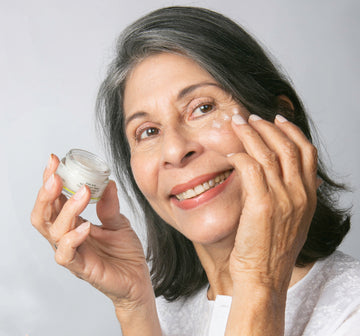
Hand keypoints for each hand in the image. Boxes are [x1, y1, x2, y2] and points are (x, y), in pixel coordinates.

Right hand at [31, 154, 152, 309]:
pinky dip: (73, 238)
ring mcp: (72, 253)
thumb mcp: (118, 222)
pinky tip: (86, 226)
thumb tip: (107, 181)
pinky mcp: (81, 268)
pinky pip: (67, 254)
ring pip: (54, 232)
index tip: (54, 161)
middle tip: (57, 176)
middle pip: (43, 216)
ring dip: (66, 209)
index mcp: (73, 224)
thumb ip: (109, 205)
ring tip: (83, 192)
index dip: (50, 181)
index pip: (54, 202)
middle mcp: (67, 238)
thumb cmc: (124, 252)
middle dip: (46, 194)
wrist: (137, 278)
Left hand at [227, 114, 317, 292]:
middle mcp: (300, 194)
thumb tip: (281, 175)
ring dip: (251, 134)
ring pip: (269, 153)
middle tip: (250, 117)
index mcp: (309, 196)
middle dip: (267, 126)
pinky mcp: (263, 205)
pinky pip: (251, 168)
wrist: (264, 277)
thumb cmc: (271, 250)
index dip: (291, 131)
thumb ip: (290, 195)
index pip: (306, 152)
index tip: (276, 119)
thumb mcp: (291, 221)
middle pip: (288, 146)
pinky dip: (239, 155)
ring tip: (236, 123)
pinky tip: (229, 152)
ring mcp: (284, 199)